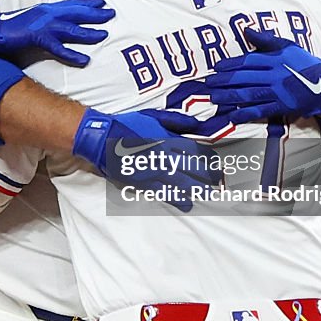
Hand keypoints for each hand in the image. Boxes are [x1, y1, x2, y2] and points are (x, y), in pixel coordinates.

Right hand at [0, 0, 113, 65]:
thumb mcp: (31, 21)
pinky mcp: (36, 37)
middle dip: (95, 13)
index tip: (103, 1)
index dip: (88, 2)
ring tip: (104, 34)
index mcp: (45, 9)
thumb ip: (45, 22)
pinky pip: (58, 47)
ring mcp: (42, 25)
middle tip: (111, 14)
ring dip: (89, 32)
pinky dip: (72, 54)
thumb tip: (56, 25)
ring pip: (72, 28)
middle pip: (76, 12)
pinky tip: (84, 60)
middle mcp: (46, 14)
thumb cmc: (10, 28)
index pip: (71, 4)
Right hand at [72, 108, 221, 211]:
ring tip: (209, 195)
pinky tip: (187, 204)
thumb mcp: (153, 116)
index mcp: (168, 139)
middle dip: (209, 177)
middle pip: (194, 169)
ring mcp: (155, 172)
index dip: (209, 158)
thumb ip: (177, 121)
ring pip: (183, 184)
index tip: (216, 163)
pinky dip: (177, 199)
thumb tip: (197, 124)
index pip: (196, 151)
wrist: (102, 139)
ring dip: (198, 190)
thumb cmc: (126, 125)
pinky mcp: (144, 183)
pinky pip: (164, 193)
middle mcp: (165, 157)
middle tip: (219, 182)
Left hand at [204, 29, 320, 122]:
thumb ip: (266, 39)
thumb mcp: (288, 46)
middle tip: (209, 84)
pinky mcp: (282, 107)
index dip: (231, 65)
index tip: (217, 68)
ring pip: (249, 94)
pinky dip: (245, 114)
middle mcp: (275, 76)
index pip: (248, 61)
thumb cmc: (304, 63)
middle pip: (245, 78)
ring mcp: (278, 92)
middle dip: (224, 81)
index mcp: (275, 60)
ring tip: (214, 98)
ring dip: (229, 97)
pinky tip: (232, 116)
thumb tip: (247, 30)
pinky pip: (261, 111)